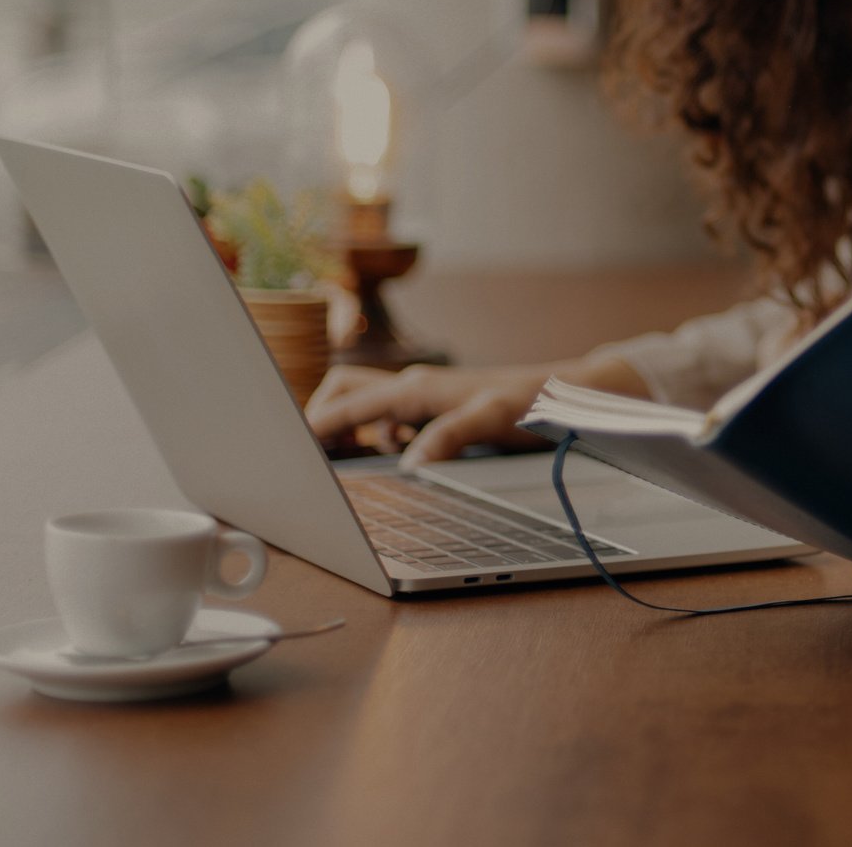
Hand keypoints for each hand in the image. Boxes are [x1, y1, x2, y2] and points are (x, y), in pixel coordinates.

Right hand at [304, 363, 552, 467]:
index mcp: (416, 388)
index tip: (286, 446)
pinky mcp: (435, 407)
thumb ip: (450, 437)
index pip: (348, 403)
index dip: (314, 424)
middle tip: (311, 453)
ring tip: (341, 456)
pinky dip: (374, 432)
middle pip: (343, 390)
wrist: (566, 393)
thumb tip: (410, 464)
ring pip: (364, 402)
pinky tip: (391, 453)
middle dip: (321, 416)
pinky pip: (387, 416)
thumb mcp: (493, 419)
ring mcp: (423, 395)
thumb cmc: (532, 402)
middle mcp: (414, 386)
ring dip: (347, 424)